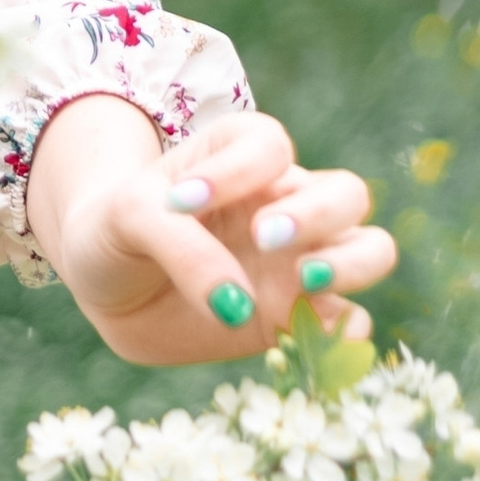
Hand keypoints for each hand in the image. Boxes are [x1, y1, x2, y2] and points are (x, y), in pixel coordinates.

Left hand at [24, 95, 396, 367]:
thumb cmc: (118, 231)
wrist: (108, 289)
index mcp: (240, 158)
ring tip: (305, 279)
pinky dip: (344, 332)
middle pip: (347, 193)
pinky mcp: (295, 317)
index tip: (182, 199)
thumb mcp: (130, 218)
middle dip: (317, 213)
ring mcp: (297, 262)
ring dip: (351, 263)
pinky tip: (306, 336)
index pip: (270, 144)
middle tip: (263, 236)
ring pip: (371, 250)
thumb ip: (181, 247)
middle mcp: (283, 205)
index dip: (239, 167)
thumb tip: (237, 306)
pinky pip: (349, 323)